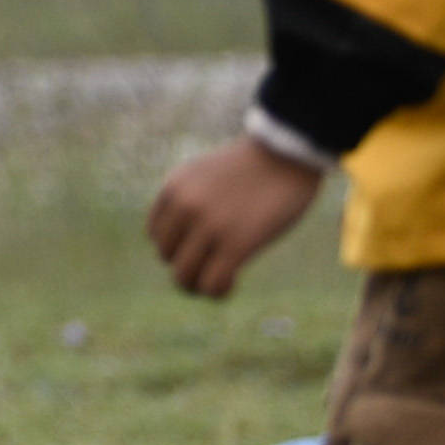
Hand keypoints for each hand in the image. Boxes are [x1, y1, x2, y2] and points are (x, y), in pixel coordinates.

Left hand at [147, 137, 325, 299]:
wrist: (287, 154)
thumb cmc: (250, 168)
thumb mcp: (204, 176)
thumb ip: (187, 203)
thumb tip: (182, 248)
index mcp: (174, 189)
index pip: (156, 235)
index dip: (177, 246)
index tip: (201, 246)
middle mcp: (185, 207)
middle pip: (167, 257)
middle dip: (188, 265)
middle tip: (213, 265)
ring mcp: (209, 226)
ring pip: (184, 277)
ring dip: (200, 285)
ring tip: (222, 277)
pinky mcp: (237, 243)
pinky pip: (213, 284)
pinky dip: (218, 291)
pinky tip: (233, 281)